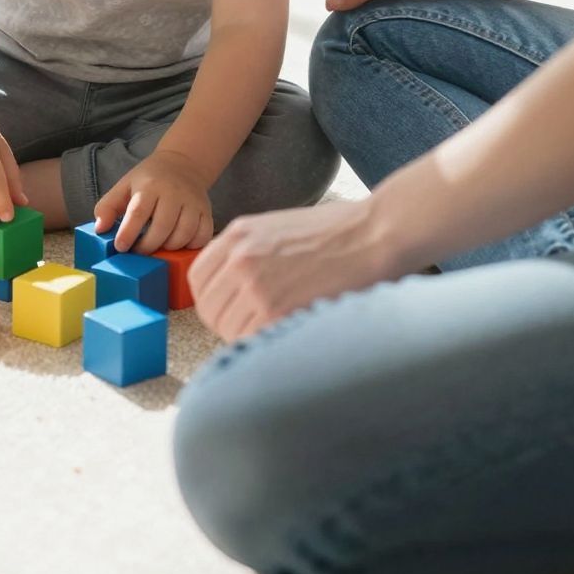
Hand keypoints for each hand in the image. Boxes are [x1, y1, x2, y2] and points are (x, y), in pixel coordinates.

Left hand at [94, 149, 214, 255]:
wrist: (183, 164)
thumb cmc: (149, 180)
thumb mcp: (124, 186)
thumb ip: (107, 207)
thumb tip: (100, 229)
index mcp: (149, 186)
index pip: (138, 212)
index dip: (128, 233)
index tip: (121, 247)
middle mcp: (173, 193)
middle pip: (162, 227)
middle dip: (148, 247)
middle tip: (139, 252)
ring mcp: (193, 202)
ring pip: (183, 234)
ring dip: (169, 248)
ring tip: (158, 247)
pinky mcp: (206, 211)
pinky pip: (202, 236)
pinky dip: (191, 246)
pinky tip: (179, 244)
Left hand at [189, 198, 401, 340]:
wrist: (374, 233)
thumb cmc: (337, 232)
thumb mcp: (277, 229)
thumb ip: (249, 253)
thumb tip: (233, 291)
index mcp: (238, 234)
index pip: (198, 280)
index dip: (212, 300)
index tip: (227, 310)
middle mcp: (239, 257)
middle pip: (209, 310)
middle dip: (227, 324)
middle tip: (254, 327)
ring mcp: (255, 283)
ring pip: (228, 329)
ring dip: (247, 337)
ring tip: (276, 330)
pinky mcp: (275, 308)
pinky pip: (251, 340)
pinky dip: (264, 345)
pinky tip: (286, 334)